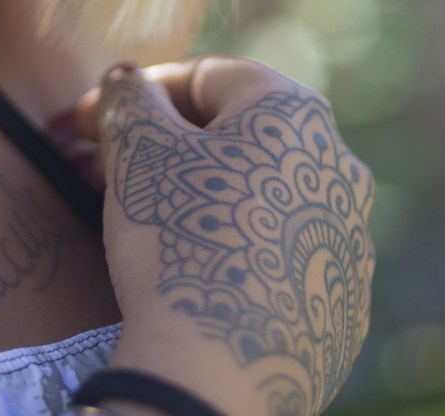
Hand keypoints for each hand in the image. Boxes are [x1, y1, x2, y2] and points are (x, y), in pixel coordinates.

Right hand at [71, 58, 375, 415]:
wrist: (221, 366)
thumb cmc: (179, 234)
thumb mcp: (139, 150)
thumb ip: (131, 101)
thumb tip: (127, 84)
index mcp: (295, 113)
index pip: (208, 76)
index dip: (141, 93)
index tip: (93, 121)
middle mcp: (340, 165)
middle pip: (240, 135)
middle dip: (170, 145)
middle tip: (110, 169)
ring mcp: (351, 237)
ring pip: (264, 196)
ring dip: (206, 196)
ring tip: (148, 224)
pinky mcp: (345, 300)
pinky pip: (282, 257)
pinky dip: (239, 251)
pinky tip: (198, 272)